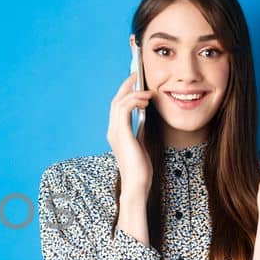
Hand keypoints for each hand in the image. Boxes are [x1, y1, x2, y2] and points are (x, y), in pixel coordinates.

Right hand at [105, 69, 153, 194]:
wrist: (137, 184)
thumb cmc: (141, 168)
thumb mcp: (141, 144)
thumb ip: (140, 130)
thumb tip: (146, 117)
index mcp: (116, 133)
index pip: (118, 107)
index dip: (126, 93)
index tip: (137, 83)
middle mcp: (112, 130)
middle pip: (116, 100)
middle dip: (127, 86)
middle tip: (139, 75)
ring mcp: (114, 132)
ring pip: (119, 102)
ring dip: (134, 93)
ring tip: (147, 90)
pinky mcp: (121, 133)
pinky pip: (125, 109)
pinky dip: (135, 101)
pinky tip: (146, 101)